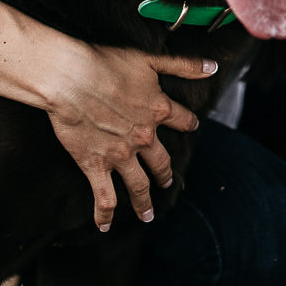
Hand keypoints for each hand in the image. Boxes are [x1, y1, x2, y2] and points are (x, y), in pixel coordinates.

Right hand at [42, 41, 215, 229]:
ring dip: (144, 201)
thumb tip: (213, 67)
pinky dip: (104, 213)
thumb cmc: (106, 64)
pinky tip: (104, 225)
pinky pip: (105, 196)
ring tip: (147, 214)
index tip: (190, 127)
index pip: (182, 120)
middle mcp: (144, 137)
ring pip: (139, 185)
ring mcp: (121, 155)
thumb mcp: (150, 59)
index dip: (187, 123)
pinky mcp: (96, 166)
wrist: (71, 79)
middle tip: (167, 182)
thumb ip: (184, 65)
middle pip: (162, 161)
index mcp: (158, 110)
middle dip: (165, 172)